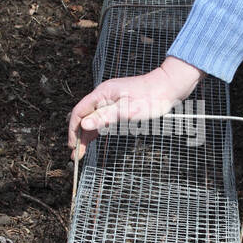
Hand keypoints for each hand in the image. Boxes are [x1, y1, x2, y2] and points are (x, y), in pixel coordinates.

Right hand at [67, 56, 202, 158]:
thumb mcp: (128, 110)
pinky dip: (96, 131)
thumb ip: (105, 117)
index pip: (80, 112)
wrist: (169, 87)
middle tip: (75, 155)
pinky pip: (102, 119)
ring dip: (86, 135)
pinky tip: (92, 140)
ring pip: (92, 120)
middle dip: (78, 136)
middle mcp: (103, 96)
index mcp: (102, 94)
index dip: (73, 129)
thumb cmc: (151, 97)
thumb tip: (85, 124)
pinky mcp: (118, 106)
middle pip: (84, 117)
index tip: (73, 145)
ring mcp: (110, 101)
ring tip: (80, 152)